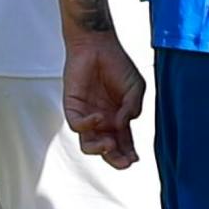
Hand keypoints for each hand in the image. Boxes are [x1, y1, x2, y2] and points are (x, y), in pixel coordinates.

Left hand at [61, 31, 144, 169]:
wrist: (98, 46)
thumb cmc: (117, 65)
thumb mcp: (135, 87)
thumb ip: (133, 106)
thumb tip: (124, 125)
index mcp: (119, 117)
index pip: (123, 141)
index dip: (128, 152)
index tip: (135, 159)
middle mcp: (103, 121)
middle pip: (107, 148)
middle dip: (115, 158)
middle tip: (124, 162)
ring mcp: (87, 116)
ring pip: (89, 144)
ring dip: (100, 148)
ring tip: (110, 144)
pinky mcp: (73, 109)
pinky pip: (78, 126)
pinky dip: (89, 125)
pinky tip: (100, 117)